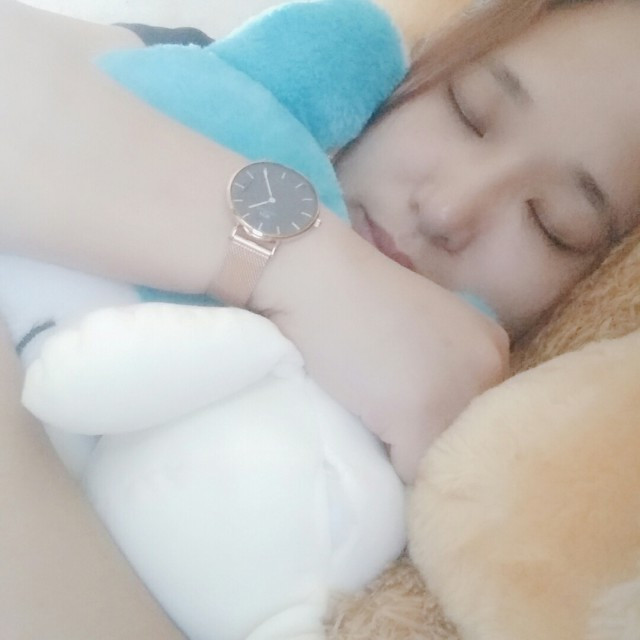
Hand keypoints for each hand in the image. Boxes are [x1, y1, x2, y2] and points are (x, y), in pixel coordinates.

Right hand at [251, 213, 508, 482]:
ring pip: (439, 459)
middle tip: (383, 416)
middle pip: (464, 441)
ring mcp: (459, 392)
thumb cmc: (354, 298)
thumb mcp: (415, 335)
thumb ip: (438, 376)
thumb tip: (429, 435)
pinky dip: (382, 463)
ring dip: (405, 454)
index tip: (401, 406)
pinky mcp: (422, 416)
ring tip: (371, 419)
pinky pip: (409, 471)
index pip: (477, 414)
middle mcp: (491, 369)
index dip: (438, 420)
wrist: (315, 277)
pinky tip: (361, 426)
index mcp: (492, 346)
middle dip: (426, 441)